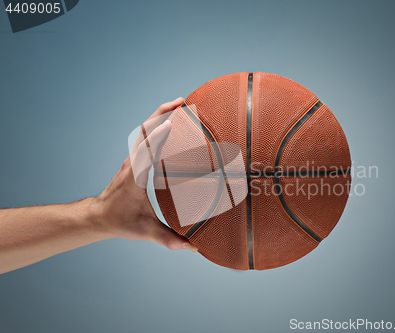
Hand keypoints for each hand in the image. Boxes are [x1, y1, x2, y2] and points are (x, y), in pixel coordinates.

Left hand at [90, 97, 197, 251]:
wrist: (97, 217)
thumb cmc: (119, 221)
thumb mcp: (144, 231)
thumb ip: (167, 239)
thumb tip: (192, 247)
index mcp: (136, 176)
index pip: (146, 151)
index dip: (159, 136)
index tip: (172, 122)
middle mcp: (133, 162)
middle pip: (144, 131)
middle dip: (162, 113)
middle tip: (182, 102)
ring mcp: (132, 159)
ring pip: (144, 130)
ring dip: (159, 114)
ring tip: (179, 104)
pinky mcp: (134, 160)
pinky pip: (145, 136)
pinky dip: (157, 124)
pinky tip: (170, 123)